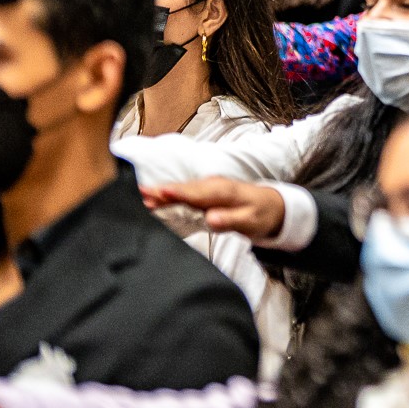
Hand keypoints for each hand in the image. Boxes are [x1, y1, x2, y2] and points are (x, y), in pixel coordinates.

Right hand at [141, 177, 285, 240]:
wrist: (271, 206)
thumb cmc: (260, 214)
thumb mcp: (250, 221)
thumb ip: (231, 220)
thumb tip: (211, 219)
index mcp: (224, 192)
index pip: (196, 193)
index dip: (176, 193)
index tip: (158, 193)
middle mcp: (212, 186)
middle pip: (183, 190)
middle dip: (160, 192)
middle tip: (137, 194)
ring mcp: (206, 189)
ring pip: (180, 191)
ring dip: (159, 193)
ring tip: (137, 195)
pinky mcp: (202, 195)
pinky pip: (182, 195)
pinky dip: (166, 196)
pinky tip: (150, 199)